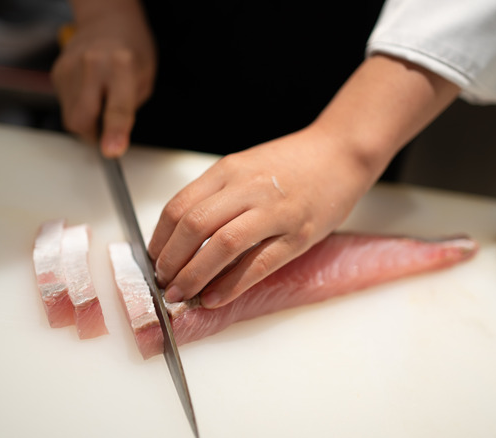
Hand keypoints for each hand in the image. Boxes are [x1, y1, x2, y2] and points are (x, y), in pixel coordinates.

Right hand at [51, 0, 155, 156]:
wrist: (107, 22)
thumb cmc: (131, 51)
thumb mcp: (145, 80)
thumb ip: (128, 111)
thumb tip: (112, 141)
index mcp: (121, 65)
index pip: (117, 108)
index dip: (114, 133)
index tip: (111, 151)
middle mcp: (92, 64)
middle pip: (82, 118)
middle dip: (94, 135)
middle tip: (107, 132)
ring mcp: (70, 67)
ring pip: (71, 117)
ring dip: (86, 121)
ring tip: (100, 100)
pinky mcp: (57, 73)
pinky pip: (65, 105)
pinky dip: (78, 107)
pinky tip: (89, 91)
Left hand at [147, 54, 459, 308]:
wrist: (340, 152)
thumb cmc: (292, 163)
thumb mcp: (245, 167)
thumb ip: (216, 195)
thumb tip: (183, 236)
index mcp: (229, 170)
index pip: (179, 206)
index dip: (160, 239)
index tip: (154, 258)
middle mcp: (247, 188)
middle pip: (194, 226)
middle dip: (171, 261)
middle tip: (163, 282)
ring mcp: (274, 212)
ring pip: (222, 245)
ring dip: (195, 275)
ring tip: (182, 293)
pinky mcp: (298, 234)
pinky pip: (258, 264)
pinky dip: (232, 285)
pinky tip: (216, 297)